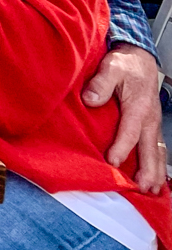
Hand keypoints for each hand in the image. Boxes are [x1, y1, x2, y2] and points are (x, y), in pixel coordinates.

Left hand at [82, 44, 165, 193]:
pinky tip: (156, 178)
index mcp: (139, 107)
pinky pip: (158, 148)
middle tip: (142, 188)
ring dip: (156, 172)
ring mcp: (153, 123)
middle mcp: (150, 119)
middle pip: (150, 149)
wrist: (139, 58)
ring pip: (157, 152)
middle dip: (147, 170)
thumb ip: (100, 83)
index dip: (121, 148)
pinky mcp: (152, 125)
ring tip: (152, 191)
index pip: (130, 132)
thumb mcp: (110, 67)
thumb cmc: (124, 64)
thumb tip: (90, 99)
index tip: (113, 163)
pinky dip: (159, 164)